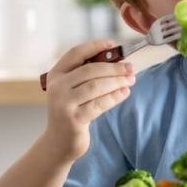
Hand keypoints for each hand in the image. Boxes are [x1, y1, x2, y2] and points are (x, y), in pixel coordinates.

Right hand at [41, 40, 135, 161]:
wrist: (59, 141)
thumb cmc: (72, 110)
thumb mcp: (73, 89)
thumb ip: (88, 75)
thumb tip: (119, 62)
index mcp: (56, 74)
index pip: (75, 53)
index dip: (95, 46)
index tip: (113, 45)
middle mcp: (57, 87)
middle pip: (90, 70)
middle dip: (114, 68)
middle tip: (130, 68)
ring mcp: (64, 103)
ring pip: (96, 86)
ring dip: (117, 81)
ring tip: (130, 80)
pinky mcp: (74, 118)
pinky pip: (99, 104)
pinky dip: (115, 96)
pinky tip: (124, 93)